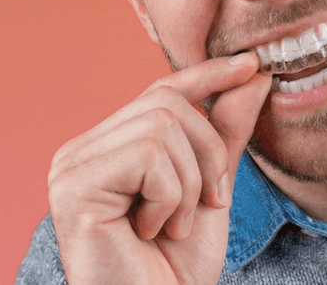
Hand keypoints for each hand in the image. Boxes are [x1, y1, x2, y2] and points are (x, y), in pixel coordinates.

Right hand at [47, 52, 268, 283]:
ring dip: (190, 181)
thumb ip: (226, 132)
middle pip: (167, 104)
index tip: (251, 63)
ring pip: (161, 126)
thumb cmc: (177, 263)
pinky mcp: (72, 186)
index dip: (207, 74)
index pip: (161, 92)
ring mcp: (72, 166)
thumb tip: (254, 76)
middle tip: (211, 202)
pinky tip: (154, 231)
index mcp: (110, 147)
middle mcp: (83, 149)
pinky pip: (147, 156)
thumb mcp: (213, 186)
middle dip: (208, 151)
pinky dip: (170, 196)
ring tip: (177, 224)